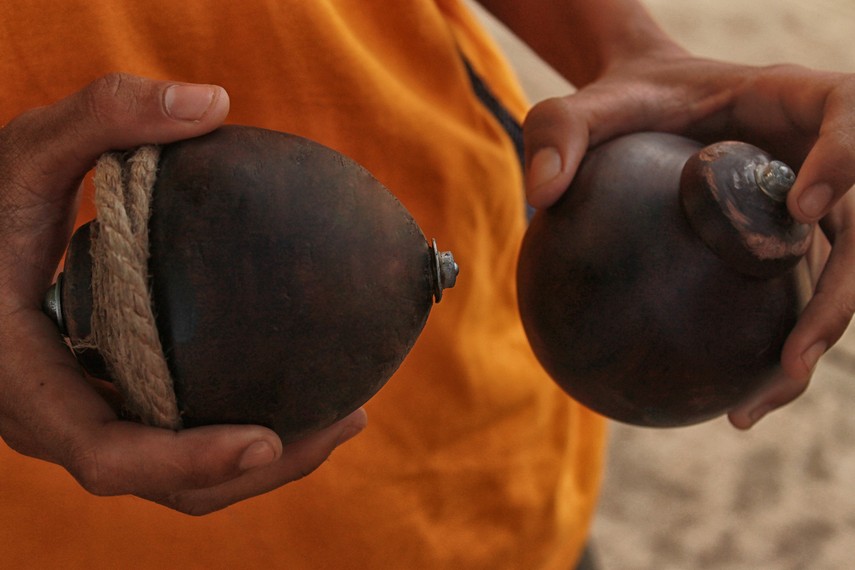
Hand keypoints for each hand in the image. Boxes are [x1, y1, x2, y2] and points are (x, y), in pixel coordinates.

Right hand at [0, 73, 366, 514]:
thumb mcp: (27, 152)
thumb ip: (104, 117)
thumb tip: (213, 101)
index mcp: (30, 385)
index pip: (108, 454)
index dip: (185, 461)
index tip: (265, 440)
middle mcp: (60, 420)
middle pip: (166, 481)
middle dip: (259, 467)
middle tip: (348, 418)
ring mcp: (90, 418)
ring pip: (180, 472)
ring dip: (268, 457)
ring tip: (348, 413)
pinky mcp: (115, 402)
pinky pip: (181, 432)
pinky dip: (241, 423)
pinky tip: (302, 378)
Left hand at [522, 54, 854, 427]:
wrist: (647, 108)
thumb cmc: (624, 100)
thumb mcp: (582, 106)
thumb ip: (559, 132)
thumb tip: (539, 195)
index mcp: (788, 103)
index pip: (847, 116)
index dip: (845, 160)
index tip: (803, 210)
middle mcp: (814, 156)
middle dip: (839, 295)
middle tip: (792, 357)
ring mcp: (809, 204)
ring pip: (836, 276)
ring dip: (810, 343)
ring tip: (750, 406)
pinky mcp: (786, 242)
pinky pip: (791, 297)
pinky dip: (769, 351)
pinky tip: (727, 400)